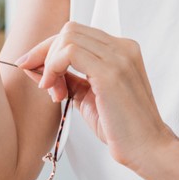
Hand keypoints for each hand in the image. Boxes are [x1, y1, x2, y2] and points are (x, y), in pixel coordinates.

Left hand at [16, 22, 175, 172]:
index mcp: (121, 50)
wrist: (148, 149)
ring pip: (68, 37)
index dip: (49, 48)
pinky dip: (54, 66)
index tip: (30, 65)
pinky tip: (54, 88)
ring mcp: (119, 57)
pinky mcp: (111, 72)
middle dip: (45, 52)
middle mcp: (123, 47)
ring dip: (50, 61)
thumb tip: (35, 67)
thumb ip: (68, 79)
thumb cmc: (121, 128)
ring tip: (53, 90)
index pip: (77, 34)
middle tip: (41, 82)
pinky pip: (70, 52)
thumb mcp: (88, 97)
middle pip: (69, 30)